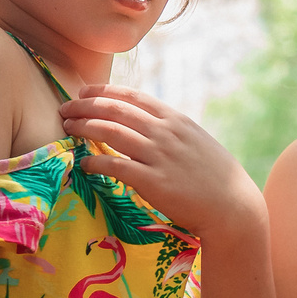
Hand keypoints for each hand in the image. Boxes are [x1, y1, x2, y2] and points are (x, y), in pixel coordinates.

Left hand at [60, 85, 258, 240]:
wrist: (232, 206)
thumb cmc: (216, 177)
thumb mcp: (196, 141)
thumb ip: (171, 130)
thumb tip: (146, 122)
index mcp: (175, 119)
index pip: (132, 96)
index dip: (103, 91)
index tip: (84, 92)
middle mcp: (165, 132)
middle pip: (115, 110)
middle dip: (85, 106)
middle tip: (65, 109)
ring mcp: (158, 156)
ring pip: (110, 132)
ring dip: (84, 127)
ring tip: (68, 129)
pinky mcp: (152, 181)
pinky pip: (115, 165)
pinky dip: (95, 161)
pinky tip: (85, 163)